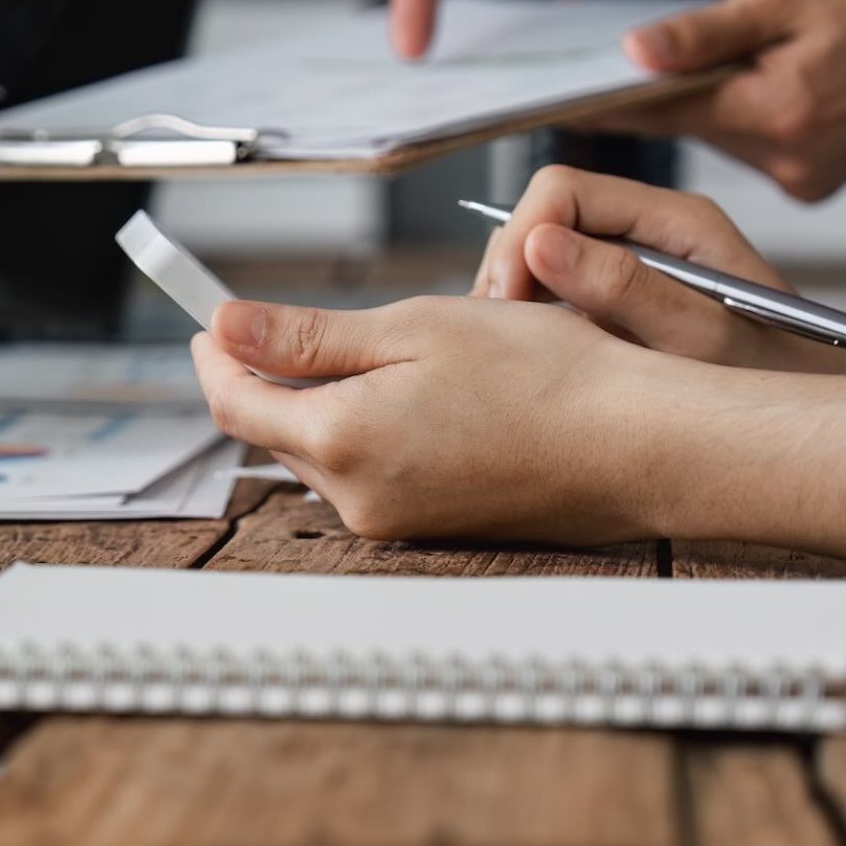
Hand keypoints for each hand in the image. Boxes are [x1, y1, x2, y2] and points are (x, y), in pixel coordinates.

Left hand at [192, 296, 681, 542]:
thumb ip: (307, 337)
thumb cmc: (543, 377)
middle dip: (271, 376)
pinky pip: (371, 474)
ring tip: (373, 351)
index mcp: (342, 439)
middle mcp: (359, 497)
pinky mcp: (431, 527)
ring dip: (324, 403)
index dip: (215, 355)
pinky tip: (419, 395)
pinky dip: (370, 430)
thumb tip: (225, 330)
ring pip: (324, 453)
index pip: (235, 402)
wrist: (635, 444)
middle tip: (284, 324)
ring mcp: (396, 521)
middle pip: (277, 431)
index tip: (210, 318)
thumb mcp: (413, 328)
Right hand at [472, 166, 845, 374]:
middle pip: (546, 216)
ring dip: (518, 297)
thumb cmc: (776, 385)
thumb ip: (623, 288)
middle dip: (511, 266)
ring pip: (544, 254)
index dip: (523, 235)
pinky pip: (558, 292)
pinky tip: (539, 361)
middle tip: (499, 335)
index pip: (565, 189)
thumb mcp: (700, 341)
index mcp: (677, 220)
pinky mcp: (624, 303)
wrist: (815, 435)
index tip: (508, 300)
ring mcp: (636, 266)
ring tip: (516, 353)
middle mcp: (653, 231)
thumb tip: (539, 243)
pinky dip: (535, 321)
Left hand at [596, 0, 845, 200]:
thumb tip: (633, 53)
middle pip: (689, 127)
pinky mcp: (815, 183)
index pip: (660, 112)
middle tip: (633, 62)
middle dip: (666, 94)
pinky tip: (773, 89)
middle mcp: (783, 158)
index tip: (554, 99)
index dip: (606, 102)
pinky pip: (755, 151)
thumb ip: (704, 33)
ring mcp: (801, 178)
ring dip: (713, 105)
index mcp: (772, 109)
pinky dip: (749, 120)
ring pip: (721, 139)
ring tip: (737, 62)